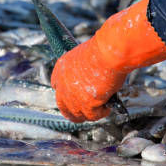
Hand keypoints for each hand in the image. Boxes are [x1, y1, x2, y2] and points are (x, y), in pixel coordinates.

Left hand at [50, 0, 165, 121]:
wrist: (109, 51)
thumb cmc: (103, 49)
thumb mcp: (87, 57)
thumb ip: (84, 71)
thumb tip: (93, 82)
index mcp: (62, 67)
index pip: (56, 85)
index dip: (65, 93)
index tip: (74, 96)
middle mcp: (63, 83)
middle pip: (63, 106)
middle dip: (74, 111)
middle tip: (86, 112)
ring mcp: (73, 96)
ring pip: (77, 115)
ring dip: (89, 114)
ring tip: (101, 110)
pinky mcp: (86, 104)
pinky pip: (93, 116)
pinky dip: (102, 113)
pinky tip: (108, 108)